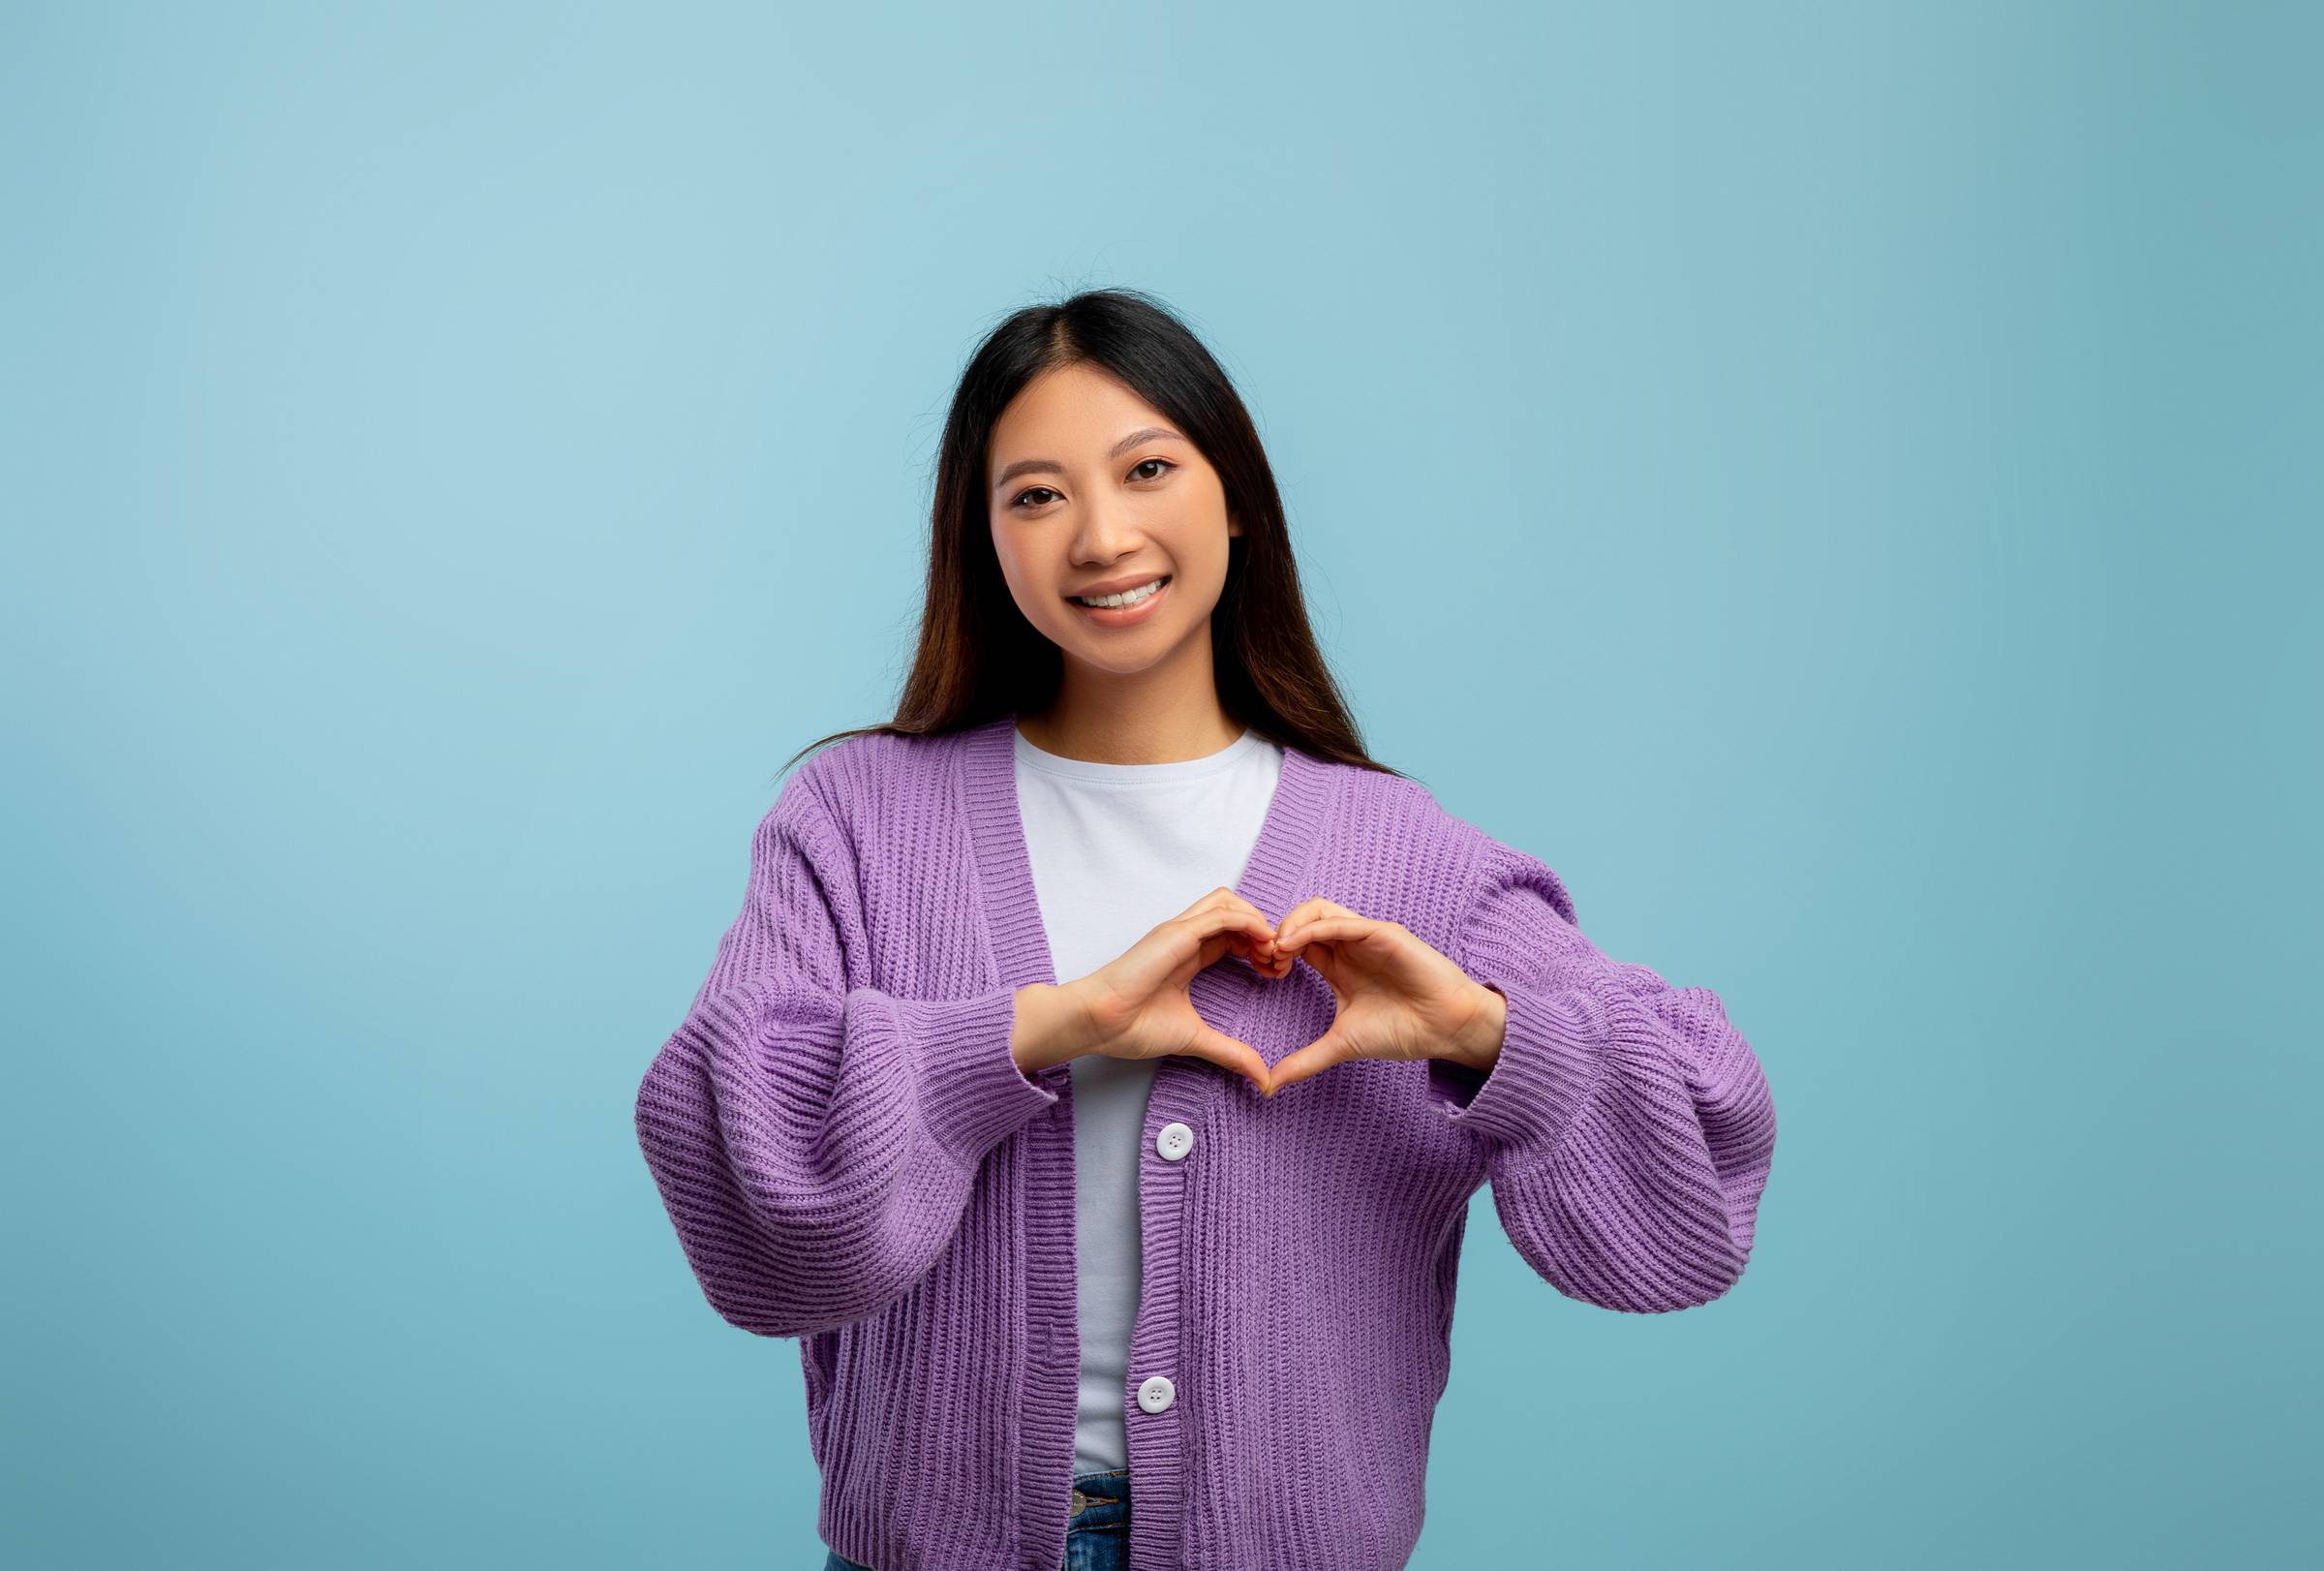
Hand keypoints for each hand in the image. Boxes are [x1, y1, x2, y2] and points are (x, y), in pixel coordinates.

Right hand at [1057, 888, 1282, 1094]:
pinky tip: (1263, 944)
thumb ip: (1229, 1052)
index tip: (1274, 973)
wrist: (1098, 1022)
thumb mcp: (1195, 1038)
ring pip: (1228, 902)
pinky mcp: (1176, 933)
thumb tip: (1261, 1076)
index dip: (1258, 947)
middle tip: (1278, 961)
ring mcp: (1179, 931)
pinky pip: (1221, 914)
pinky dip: (1248, 922)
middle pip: (1233, 910)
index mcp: (1187, 954)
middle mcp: (1184, 937)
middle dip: (1262, 930)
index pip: (1232, 934)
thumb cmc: (1131, 1026)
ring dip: (1257, 921)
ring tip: (1272, 952)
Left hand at [1264, 899, 1504, 1096]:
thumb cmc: (1402, 1030)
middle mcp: (1348, 945)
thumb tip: (1270, 1085)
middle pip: (1301, 919)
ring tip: (1277, 950)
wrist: (1447, 1029)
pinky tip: (1294, 946)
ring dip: (1291, 924)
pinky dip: (1313, 928)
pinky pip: (1343, 922)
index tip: (1263, 973)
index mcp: (1337, 964)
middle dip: (1277, 934)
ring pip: (1318, 910)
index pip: (1296, 942)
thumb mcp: (1341, 1045)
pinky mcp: (1383, 933)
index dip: (1274, 952)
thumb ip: (1305, 1060)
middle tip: (1266, 960)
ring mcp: (1365, 936)